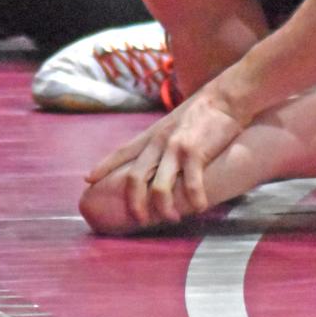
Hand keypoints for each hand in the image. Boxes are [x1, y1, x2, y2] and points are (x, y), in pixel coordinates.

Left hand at [85, 85, 246, 226]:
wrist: (227, 97)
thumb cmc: (205, 110)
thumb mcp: (175, 121)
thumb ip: (163, 138)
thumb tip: (159, 155)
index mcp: (153, 134)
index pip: (122, 152)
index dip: (104, 166)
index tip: (88, 180)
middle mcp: (159, 142)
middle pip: (135, 178)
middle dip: (133, 203)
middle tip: (139, 219)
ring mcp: (175, 148)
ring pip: (159, 188)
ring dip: (163, 208)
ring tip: (172, 218)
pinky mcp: (195, 153)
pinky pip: (190, 185)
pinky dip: (193, 200)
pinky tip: (199, 207)